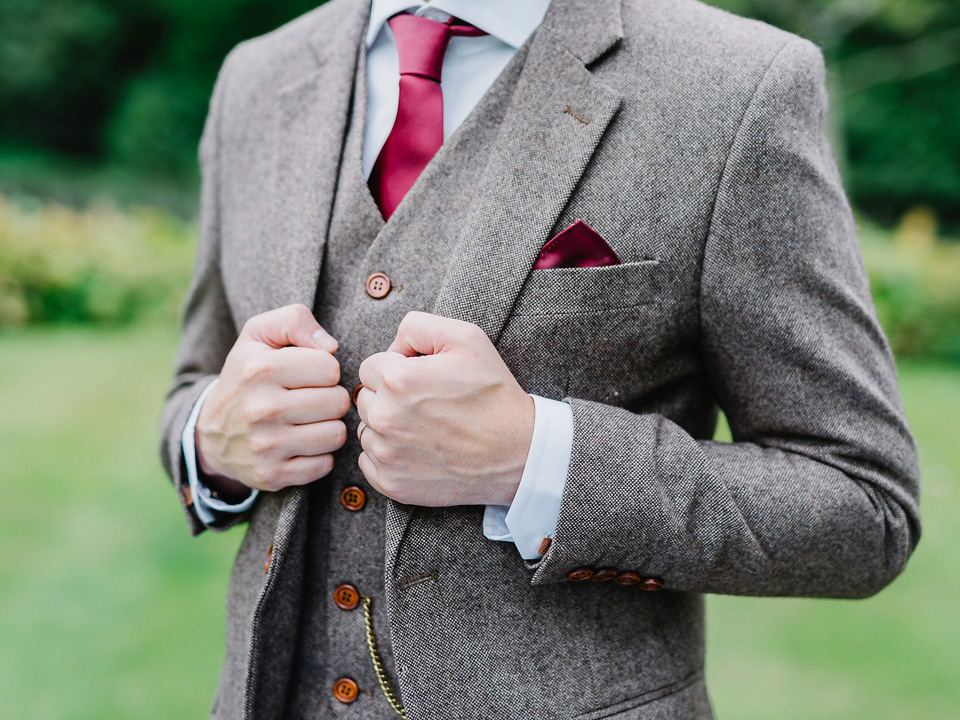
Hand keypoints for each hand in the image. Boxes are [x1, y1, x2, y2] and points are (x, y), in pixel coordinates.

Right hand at [195, 303, 350, 493]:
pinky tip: (301, 445)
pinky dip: (319, 456)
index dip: (325, 369)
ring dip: (329, 427)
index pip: (330, 367)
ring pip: (336, 434)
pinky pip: (324, 465)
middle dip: (330, 398)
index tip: (308, 375)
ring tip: (309, 421)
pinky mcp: (272, 475)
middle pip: (338, 402)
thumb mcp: (259, 335)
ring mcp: (266, 446)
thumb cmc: (246, 375)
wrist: (211, 432)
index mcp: (260, 369)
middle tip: (311, 399)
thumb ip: (295, 320)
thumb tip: (331, 346)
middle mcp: (262, 409)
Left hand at [355, 311, 534, 506]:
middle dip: (388, 397)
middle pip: (365, 399)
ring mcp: (387, 455)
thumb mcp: (465, 337)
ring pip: (367, 430)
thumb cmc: (492, 393)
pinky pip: (369, 462)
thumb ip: (417, 325)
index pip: (370, 367)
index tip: (422, 379)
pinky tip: (417, 450)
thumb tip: (391, 347)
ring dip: (387, 427)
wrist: (517, 452)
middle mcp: (385, 418)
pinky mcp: (393, 483)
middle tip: (426, 404)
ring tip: (425, 428)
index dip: (396, 368)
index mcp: (397, 379)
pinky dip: (387, 456)